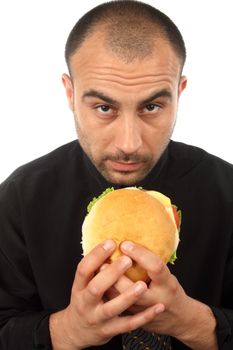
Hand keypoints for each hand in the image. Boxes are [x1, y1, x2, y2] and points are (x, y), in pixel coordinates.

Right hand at [49, 240, 163, 349]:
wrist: (78, 332)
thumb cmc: (86, 300)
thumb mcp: (83, 285)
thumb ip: (95, 270)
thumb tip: (112, 243)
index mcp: (79, 287)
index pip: (83, 269)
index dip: (96, 255)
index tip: (111, 242)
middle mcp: (85, 303)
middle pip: (96, 288)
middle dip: (112, 274)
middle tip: (127, 260)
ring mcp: (97, 318)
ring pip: (112, 308)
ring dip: (128, 296)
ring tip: (142, 285)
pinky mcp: (110, 330)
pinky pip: (128, 324)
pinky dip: (144, 316)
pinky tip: (158, 308)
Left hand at [106, 241, 216, 349]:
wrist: (178, 319)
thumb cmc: (170, 289)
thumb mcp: (167, 275)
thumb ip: (152, 263)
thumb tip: (132, 240)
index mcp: (168, 284)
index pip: (155, 267)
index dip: (140, 255)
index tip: (125, 244)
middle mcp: (157, 299)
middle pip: (134, 289)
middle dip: (117, 274)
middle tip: (104, 259)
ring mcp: (144, 313)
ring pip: (121, 302)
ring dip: (107, 285)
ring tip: (97, 270)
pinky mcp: (133, 321)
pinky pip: (116, 310)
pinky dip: (106, 296)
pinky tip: (97, 285)